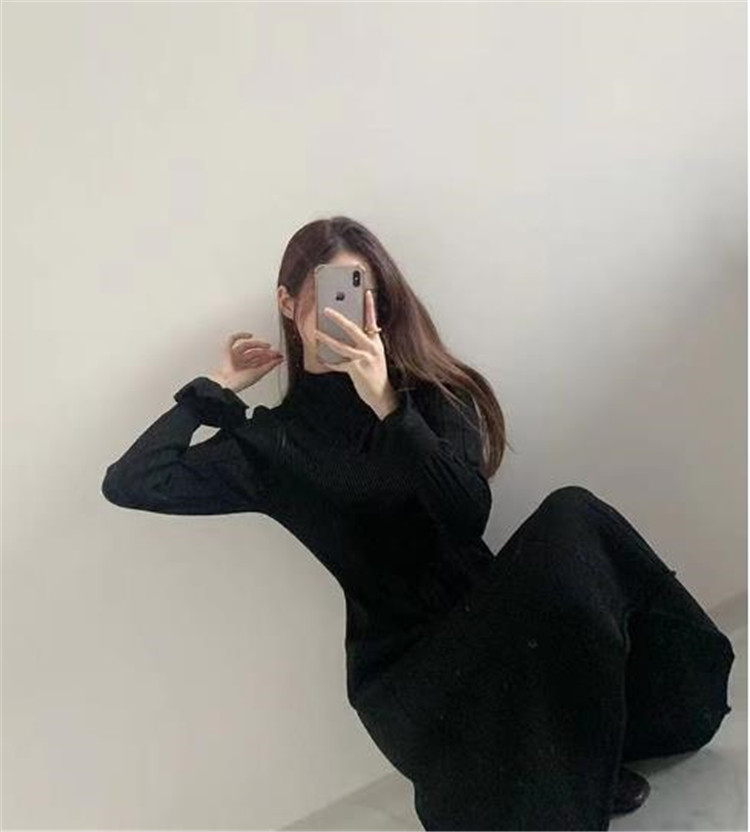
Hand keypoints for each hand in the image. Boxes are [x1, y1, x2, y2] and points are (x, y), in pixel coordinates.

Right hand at [208, 332, 284, 392]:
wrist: (229, 381)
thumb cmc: (239, 381)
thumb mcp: (259, 373)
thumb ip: (270, 366)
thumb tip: (280, 359)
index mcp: (247, 369)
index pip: (260, 360)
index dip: (270, 357)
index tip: (279, 355)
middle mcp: (241, 362)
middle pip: (255, 353)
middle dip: (266, 352)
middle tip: (275, 351)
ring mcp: (235, 355)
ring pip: (248, 346)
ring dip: (258, 344)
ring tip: (268, 345)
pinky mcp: (228, 350)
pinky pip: (232, 340)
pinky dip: (240, 336)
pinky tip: (249, 335)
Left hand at [313, 290, 397, 418]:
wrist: (382, 395)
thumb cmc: (376, 374)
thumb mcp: (375, 355)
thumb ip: (365, 343)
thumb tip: (349, 333)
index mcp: (376, 342)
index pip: (373, 320)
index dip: (369, 305)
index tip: (366, 292)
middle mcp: (371, 348)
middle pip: (352, 329)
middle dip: (338, 318)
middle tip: (326, 310)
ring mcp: (364, 359)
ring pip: (341, 346)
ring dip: (327, 339)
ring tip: (316, 333)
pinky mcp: (356, 370)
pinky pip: (339, 363)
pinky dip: (330, 362)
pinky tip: (322, 358)